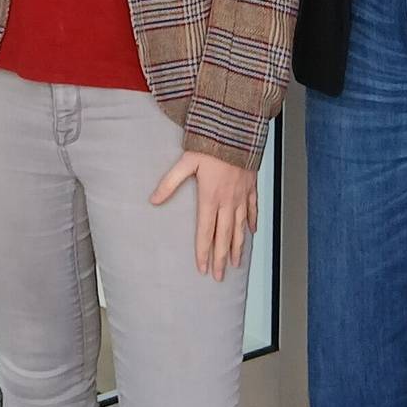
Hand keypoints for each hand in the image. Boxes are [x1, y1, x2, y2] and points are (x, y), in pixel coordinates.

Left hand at [150, 150, 257, 281]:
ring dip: (238, 247)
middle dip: (221, 258)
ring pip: (240, 228)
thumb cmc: (210, 144)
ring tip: (236, 264)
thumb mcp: (185, 162)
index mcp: (210, 197)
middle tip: (220, 276)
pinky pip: (253, 209)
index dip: (203, 252)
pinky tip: (251, 233)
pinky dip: (252, 222)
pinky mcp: (251, 187)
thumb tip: (153, 200)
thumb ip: (169, 183)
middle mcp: (228, 201)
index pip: (205, 232)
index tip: (203, 269)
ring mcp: (242, 195)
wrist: (237, 130)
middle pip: (224, 236)